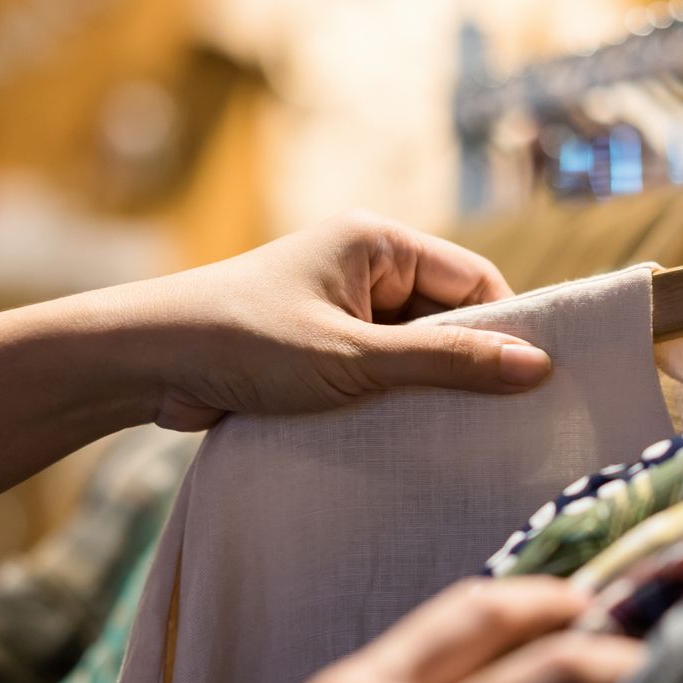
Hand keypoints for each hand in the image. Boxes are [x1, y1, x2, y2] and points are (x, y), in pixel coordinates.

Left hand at [117, 213, 552, 429]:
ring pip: (412, 352)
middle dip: (465, 367)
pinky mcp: (317, 347)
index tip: (535, 387)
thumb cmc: (244, 344)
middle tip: (500, 424)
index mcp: (379, 242)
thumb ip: (446, 364)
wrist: (144, 364)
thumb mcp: (354, 359)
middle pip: (448, 318)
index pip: (475, 281)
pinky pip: (377, 372)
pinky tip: (404, 440)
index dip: (506, 331)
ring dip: (423, 391)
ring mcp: (339, 307)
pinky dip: (389, 402)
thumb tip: (538, 366)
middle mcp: (363, 266)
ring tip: (450, 437)